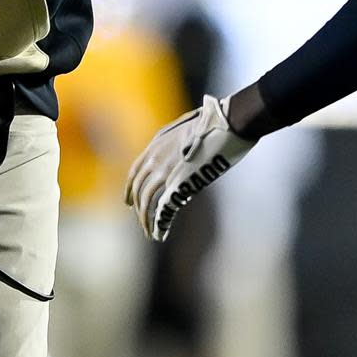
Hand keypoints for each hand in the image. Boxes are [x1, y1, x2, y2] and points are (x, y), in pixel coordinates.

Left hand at [124, 95, 253, 241]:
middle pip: (139, 189)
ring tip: (150, 232)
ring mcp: (165, 172)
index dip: (130, 188)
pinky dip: (160, 223)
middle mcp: (155, 159)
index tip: (128, 201)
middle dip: (138, 207)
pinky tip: (159, 233)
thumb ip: (176, 142)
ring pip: (147, 201)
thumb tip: (179, 156)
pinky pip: (163, 209)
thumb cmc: (214, 123)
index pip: (135, 172)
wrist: (227, 124)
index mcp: (156, 145)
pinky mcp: (180, 184)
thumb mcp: (185, 128)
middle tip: (141, 220)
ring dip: (147, 219)